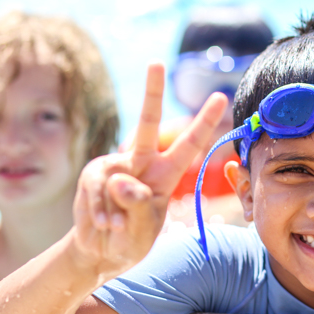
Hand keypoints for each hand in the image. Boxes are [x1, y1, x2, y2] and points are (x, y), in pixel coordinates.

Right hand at [71, 63, 226, 280]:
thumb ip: (135, 205)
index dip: (203, 122)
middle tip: (156, 62)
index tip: (219, 97)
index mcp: (166, 174)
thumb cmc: (130, 239)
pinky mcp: (93, 175)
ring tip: (117, 227)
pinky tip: (104, 225)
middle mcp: (142, 163)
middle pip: (148, 124)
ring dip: (116, 211)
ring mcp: (116, 167)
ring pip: (117, 179)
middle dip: (151, 92)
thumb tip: (121, 181)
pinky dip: (100, 213)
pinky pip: (97, 191)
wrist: (99, 252)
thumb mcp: (142, 228)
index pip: (189, 144)